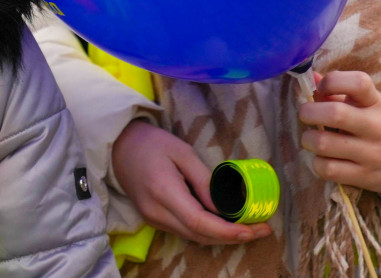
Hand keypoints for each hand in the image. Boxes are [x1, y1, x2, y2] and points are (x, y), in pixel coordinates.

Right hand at [112, 120, 272, 245]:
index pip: (200, 222)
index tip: (254, 230)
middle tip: (261, 229)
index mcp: (164, 191)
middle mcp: (157, 212)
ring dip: (221, 236)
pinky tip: (223, 222)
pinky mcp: (154, 219)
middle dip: (233, 237)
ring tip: (248, 227)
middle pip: (200, 236)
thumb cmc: (151, 143)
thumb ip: (204, 180)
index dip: (229, 231)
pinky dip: (207, 231)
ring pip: (193, 237)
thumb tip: (225, 207)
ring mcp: (153, 219)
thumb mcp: (182, 152)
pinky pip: (185, 231)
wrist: (119, 147)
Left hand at [298, 71, 380, 193]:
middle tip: (307, 116)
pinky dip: (317, 163)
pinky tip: (323, 159)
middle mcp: (375, 126)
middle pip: (334, 114)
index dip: (331, 81)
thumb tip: (311, 79)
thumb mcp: (372, 105)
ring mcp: (371, 153)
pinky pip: (328, 169)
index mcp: (376, 103)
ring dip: (308, 140)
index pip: (357, 82)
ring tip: (313, 140)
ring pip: (323, 144)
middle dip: (308, 112)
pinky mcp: (365, 177)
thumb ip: (341, 92)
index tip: (322, 88)